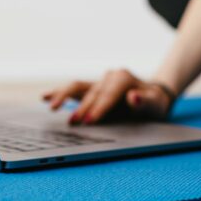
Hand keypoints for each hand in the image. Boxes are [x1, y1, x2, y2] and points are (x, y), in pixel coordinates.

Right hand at [42, 69, 174, 124]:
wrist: (151, 97)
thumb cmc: (154, 103)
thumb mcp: (156, 104)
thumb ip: (145, 101)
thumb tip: (133, 97)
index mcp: (123, 78)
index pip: (108, 95)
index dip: (99, 108)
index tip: (90, 121)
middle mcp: (109, 77)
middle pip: (92, 93)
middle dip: (82, 108)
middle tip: (73, 123)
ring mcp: (98, 82)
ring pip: (77, 87)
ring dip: (64, 96)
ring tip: (52, 107)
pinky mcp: (91, 88)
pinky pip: (73, 89)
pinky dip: (59, 92)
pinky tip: (44, 97)